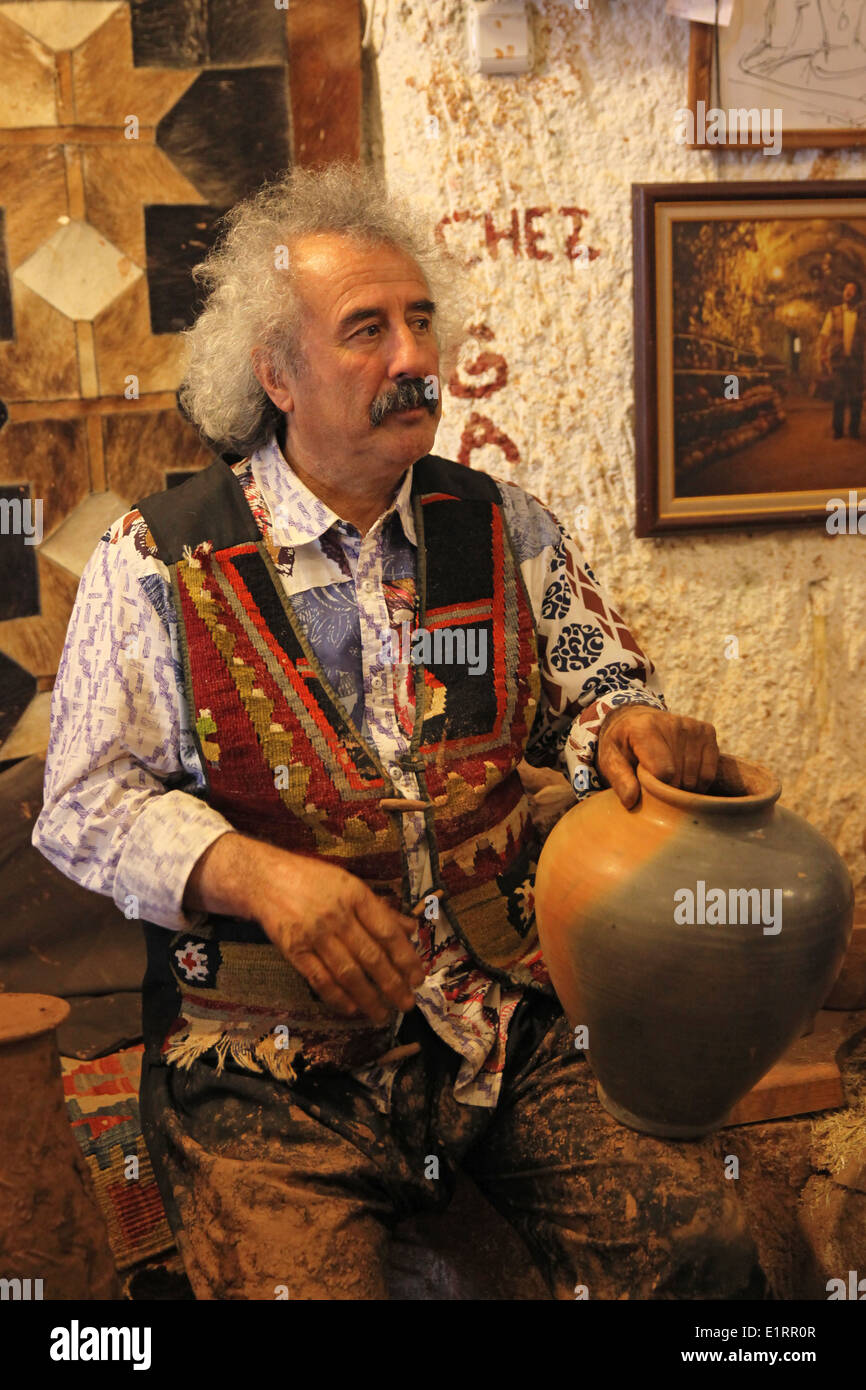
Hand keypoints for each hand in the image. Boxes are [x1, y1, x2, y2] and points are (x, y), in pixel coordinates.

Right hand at [256, 853, 425, 1024]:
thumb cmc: (312, 879)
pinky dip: (337, 997)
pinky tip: (352, 1009)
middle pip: (371, 956)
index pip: (387, 932)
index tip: (418, 978)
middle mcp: (337, 916)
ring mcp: (314, 935)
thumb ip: (380, 909)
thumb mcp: (350, 884)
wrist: (264, 879)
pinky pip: (320, 979)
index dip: (406, 958)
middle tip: (407, 1004)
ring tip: (383, 1014)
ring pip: (347, 973)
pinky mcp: (294, 951)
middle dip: (392, 984)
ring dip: (368, 998)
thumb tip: (410, 929)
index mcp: (356, 895)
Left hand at [596, 706, 718, 809]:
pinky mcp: (707, 731)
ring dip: (683, 788)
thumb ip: (619, 780)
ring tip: (667, 780)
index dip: (656, 789)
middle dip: (668, 790)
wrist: (636, 719)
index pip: (663, 772)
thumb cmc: (622, 745)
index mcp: (644, 727)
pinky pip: (709, 772)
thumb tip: (631, 801)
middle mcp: (672, 723)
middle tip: (655, 785)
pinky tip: (683, 776)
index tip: (646, 788)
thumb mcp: (610, 760)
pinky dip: (698, 782)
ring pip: (696, 777)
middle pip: (680, 776)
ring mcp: (692, 726)